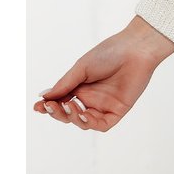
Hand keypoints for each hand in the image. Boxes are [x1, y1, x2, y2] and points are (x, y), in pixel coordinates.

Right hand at [32, 16, 173, 131]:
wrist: (135, 49)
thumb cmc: (109, 53)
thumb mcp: (81, 68)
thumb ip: (64, 84)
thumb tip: (43, 97)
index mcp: (80, 86)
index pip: (61, 101)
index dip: (49, 106)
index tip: (37, 107)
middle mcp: (91, 98)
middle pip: (69, 114)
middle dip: (58, 112)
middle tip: (51, 106)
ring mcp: (104, 105)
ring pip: (83, 122)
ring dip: (72, 117)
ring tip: (69, 105)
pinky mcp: (117, 111)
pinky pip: (101, 124)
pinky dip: (89, 123)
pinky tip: (82, 114)